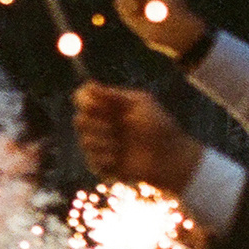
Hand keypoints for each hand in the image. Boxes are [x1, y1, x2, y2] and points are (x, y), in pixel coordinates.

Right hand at [72, 85, 204, 194]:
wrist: (169, 158)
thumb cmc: (159, 128)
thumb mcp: (139, 103)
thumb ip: (113, 95)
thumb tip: (88, 84)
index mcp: (110, 107)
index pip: (83, 98)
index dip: (84, 100)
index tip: (95, 103)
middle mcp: (102, 125)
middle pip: (79, 119)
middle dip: (95, 123)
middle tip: (114, 127)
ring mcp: (101, 145)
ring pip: (85, 140)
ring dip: (104, 142)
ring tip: (122, 146)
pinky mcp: (101, 165)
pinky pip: (92, 159)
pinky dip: (107, 158)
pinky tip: (121, 160)